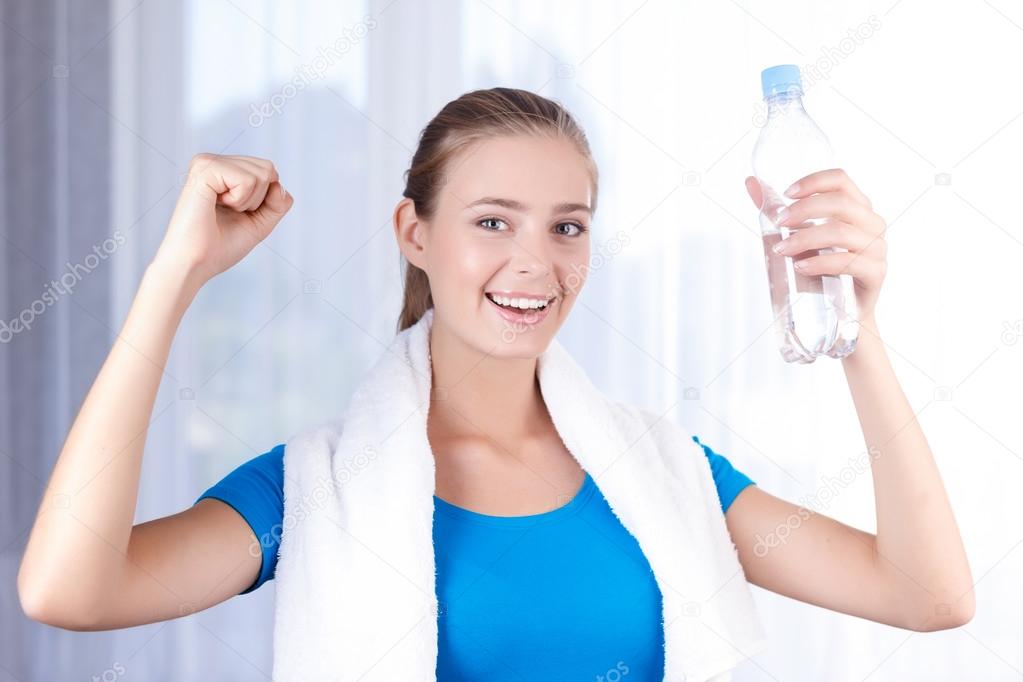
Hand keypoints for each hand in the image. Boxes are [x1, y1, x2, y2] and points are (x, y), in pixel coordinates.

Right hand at [154, 153, 293, 286]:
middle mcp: (214, 162)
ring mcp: (208, 162)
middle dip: (258, 200)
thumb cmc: (220, 246)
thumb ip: (278, 203)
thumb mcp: (260, 222)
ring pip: (261, 173)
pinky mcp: (205, 169)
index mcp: (223, 170)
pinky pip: (248, 180)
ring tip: (221, 210)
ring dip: (248, 202)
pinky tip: (215, 206)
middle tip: (229, 213)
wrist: (195, 263)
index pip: (269, 171)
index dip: (265, 200)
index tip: (237, 214)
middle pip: (268, 168)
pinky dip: (239, 200)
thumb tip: (278, 184)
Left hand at [744, 168, 886, 323]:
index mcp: (857, 208)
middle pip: (841, 203)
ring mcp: (877, 248)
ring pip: (842, 232)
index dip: (814, 181)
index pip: (841, 180)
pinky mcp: (875, 273)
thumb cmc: (821, 268)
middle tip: (778, 223)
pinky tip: (800, 267)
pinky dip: (820, 262)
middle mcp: (872, 224)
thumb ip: (777, 210)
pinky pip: (849, 262)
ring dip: (806, 238)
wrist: (841, 312)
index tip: (787, 193)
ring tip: (781, 250)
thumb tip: (750, 182)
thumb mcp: (798, 235)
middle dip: (805, 210)